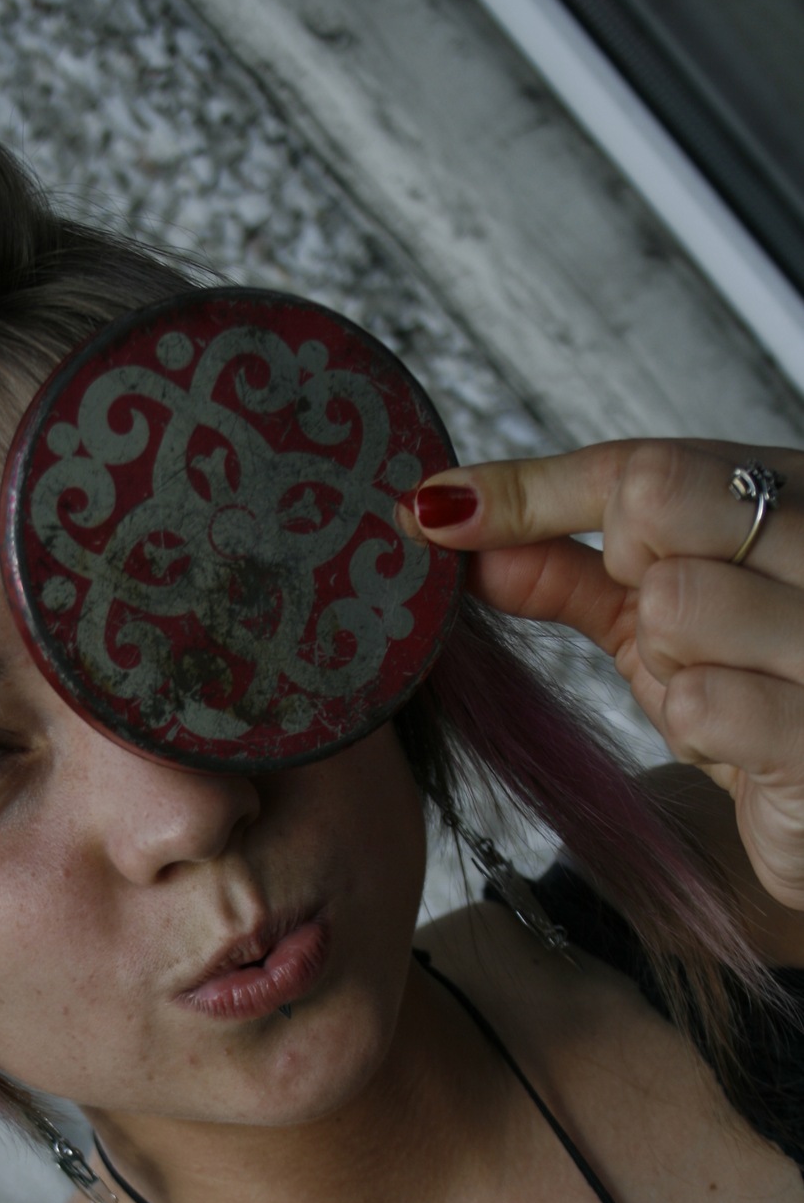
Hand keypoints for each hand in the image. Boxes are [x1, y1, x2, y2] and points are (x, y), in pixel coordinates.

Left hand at [405, 440, 803, 912]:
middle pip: (654, 502)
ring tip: (717, 685)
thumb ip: (565, 570)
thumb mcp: (659, 622)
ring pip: (674, 601)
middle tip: (666, 628)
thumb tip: (450, 522)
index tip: (434, 512)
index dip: (525, 491)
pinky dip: (699, 728)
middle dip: (628, 572)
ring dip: (668, 663)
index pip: (639, 463)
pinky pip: (704, 703)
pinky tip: (741, 739)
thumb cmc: (758, 702)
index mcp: (790, 493)